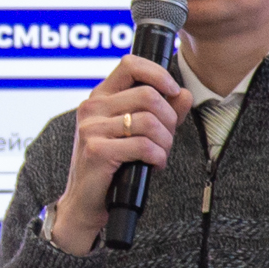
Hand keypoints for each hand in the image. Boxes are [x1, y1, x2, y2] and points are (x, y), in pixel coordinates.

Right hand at [49, 54, 191, 253]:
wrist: (84, 203)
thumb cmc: (110, 168)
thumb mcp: (136, 134)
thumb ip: (161, 112)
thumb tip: (184, 94)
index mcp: (100, 97)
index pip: (130, 64)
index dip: (158, 73)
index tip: (173, 91)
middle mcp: (92, 108)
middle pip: (148, 95)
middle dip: (169, 119)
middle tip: (167, 139)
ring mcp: (91, 129)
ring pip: (149, 121)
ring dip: (165, 141)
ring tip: (160, 154)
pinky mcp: (97, 151)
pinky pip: (143, 145)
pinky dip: (158, 157)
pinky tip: (154, 165)